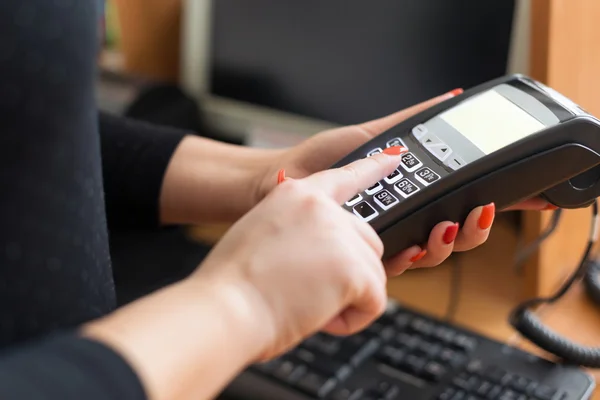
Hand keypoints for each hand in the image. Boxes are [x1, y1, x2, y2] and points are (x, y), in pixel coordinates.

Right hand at [195, 151, 408, 360]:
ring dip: (348, 297)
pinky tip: (321, 317)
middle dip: (350, 270)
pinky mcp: (354, 268)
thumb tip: (318, 257)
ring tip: (309, 306)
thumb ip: (297, 233)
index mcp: (296, 195)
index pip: (344, 176)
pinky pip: (375, 301)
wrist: (225, 308)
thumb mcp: (261, 235)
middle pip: (367, 239)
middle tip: (314, 290)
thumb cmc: (232, 284)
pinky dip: (354, 318)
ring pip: (373, 272)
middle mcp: (323, 208)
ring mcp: (341, 235)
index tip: (394, 158)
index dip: (372, 168)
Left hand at [255, 90, 555, 270]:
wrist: (281, 180)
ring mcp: (384, 239)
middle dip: (474, 228)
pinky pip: (396, 266)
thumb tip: (448, 99)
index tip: (517, 198)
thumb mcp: (370, 135)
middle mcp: (403, 218)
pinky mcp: (363, 257)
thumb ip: (410, 123)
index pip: (459, 203)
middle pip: (454, 235)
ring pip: (432, 254)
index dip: (488, 204)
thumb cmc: (320, 160)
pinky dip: (412, 256)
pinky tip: (415, 245)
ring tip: (446, 224)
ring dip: (448, 243)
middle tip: (480, 211)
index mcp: (409, 191)